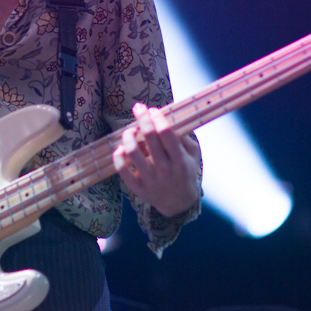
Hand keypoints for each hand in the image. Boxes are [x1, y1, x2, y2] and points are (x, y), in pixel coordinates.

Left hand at [113, 102, 200, 216]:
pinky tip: (121, 147)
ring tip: (130, 130)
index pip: (166, 133)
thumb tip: (168, 116)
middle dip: (142, 118)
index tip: (153, 110)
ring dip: (128, 135)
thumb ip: (183, 137)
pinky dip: (118, 155)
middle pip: (149, 137)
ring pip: (132, 151)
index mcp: (180, 161)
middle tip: (138, 107)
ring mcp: (150, 180)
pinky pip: (122, 169)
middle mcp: (165, 170)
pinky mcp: (137, 188)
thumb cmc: (185, 172)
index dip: (157, 117)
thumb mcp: (192, 155)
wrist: (178, 203)